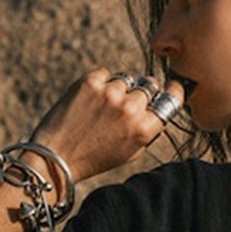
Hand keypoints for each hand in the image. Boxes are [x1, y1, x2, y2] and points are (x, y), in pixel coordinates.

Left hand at [30, 67, 177, 185]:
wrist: (57, 156)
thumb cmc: (95, 158)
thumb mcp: (130, 151)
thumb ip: (147, 128)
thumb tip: (156, 104)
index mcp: (144, 129)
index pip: (171, 98)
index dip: (174, 90)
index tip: (173, 85)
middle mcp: (130, 109)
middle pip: (148, 86)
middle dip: (139, 94)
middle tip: (122, 107)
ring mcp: (110, 93)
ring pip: (125, 80)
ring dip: (117, 89)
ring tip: (100, 109)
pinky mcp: (90, 82)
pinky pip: (105, 74)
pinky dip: (99, 83)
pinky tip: (88, 102)